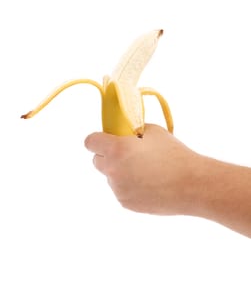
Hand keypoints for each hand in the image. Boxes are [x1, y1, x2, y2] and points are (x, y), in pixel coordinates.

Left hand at [84, 124, 198, 214]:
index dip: (97, 139)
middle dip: (108, 156)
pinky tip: (149, 183)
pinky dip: (129, 186)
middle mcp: (112, 170)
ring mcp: (118, 189)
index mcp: (116, 149)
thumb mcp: (153, 131)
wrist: (192, 184)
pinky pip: (121, 190)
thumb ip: (133, 131)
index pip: (90, 142)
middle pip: (97, 161)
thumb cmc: (174, 154)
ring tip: (145, 171)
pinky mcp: (126, 203)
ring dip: (120, 172)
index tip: (106, 139)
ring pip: (111, 177)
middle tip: (127, 154)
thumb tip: (125, 134)